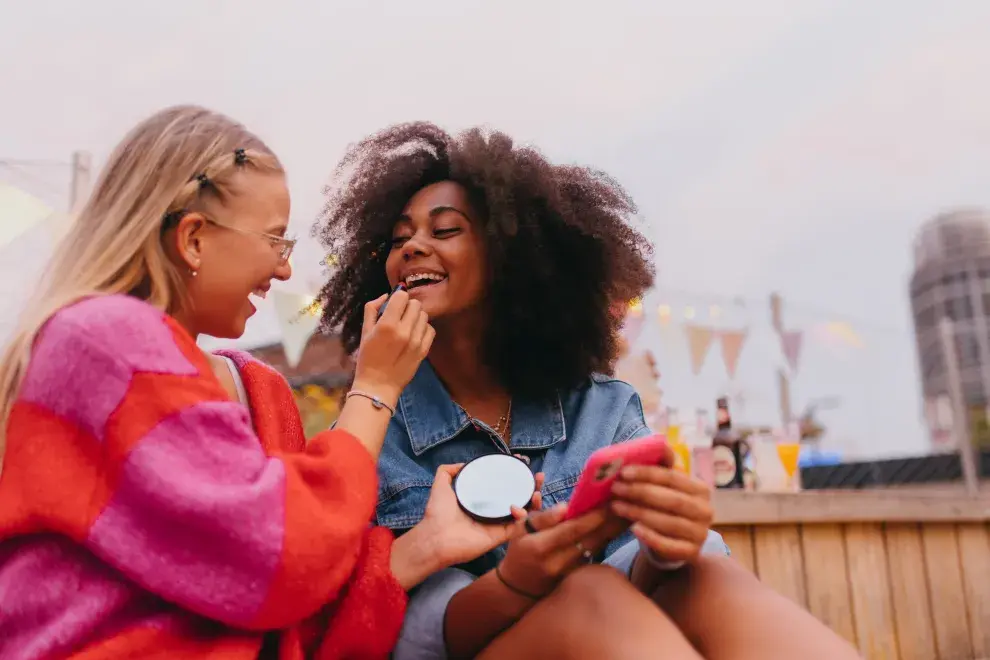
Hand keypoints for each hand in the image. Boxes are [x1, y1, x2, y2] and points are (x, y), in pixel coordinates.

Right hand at [353, 290, 433, 403]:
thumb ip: (372, 309)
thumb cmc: (367, 358)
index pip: (402, 296)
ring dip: (416, 317)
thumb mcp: (364, 331)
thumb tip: (386, 295)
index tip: (394, 305)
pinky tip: (415, 334)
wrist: (378, 385)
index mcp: (387, 325)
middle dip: (407, 306)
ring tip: (407, 326)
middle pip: (415, 304)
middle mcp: (404, 331)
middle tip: (400, 316)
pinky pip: (431, 329)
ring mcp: (417, 341)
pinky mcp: (424, 350)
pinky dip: (423, 328)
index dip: (398, 298)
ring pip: (424, 315)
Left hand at [413, 465, 544, 569]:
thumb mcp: (441, 485)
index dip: (515, 476)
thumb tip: (463, 463)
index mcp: (482, 501)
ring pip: (524, 512)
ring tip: (537, 490)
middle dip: (532, 487)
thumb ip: (448, 471)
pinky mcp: (500, 537)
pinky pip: (519, 527)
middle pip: (518, 498)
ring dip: (534, 501)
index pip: (503, 487)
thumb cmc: (437, 513)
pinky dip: (525, 517)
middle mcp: (492, 512)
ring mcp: (498, 524)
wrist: (435, 537)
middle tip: (538, 477)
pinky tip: (522, 506)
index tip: (523, 464)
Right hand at [496, 504, 626, 598]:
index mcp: (541, 547)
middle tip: (630, 503)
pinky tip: (619, 526)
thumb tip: (565, 507)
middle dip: (611, 522)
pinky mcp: (577, 575)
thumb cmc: (520, 550)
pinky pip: (594, 554)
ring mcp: (569, 571)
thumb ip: (543, 517)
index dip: (593, 517)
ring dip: (613, 530)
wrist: (518, 587)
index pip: (572, 531)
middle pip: (591, 540)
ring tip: (630, 512)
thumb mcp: (521, 530)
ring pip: (596, 547)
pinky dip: (606, 538)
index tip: (610, 502)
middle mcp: (557, 562)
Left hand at [610, 465, 713, 563]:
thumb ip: (662, 467)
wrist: (673, 542)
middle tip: (616, 488)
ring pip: (668, 522)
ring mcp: (700, 534)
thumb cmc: (666, 507)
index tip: (624, 472)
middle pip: (671, 500)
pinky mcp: (692, 553)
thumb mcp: (666, 487)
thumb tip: (659, 444)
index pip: (674, 478)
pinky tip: (633, 528)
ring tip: (616, 506)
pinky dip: (650, 536)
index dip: (648, 473)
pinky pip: (669, 545)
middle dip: (640, 492)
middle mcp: (706, 511)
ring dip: (639, 513)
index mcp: (701, 490)